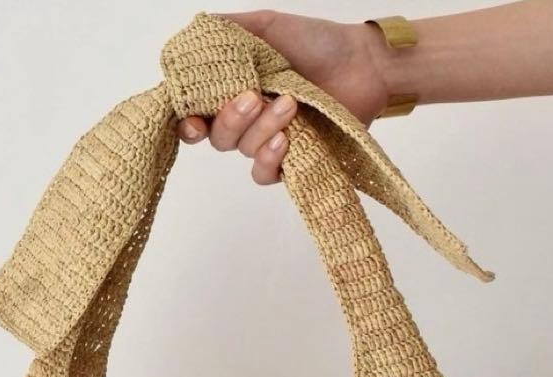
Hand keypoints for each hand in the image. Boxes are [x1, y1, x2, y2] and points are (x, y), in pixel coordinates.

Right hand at [178, 10, 388, 184]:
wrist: (364, 65)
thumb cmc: (319, 43)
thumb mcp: (269, 26)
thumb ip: (230, 31)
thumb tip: (196, 33)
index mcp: (236, 88)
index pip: (198, 114)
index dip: (188, 123)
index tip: (194, 121)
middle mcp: (249, 118)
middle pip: (218, 137)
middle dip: (231, 120)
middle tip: (253, 98)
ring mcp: (269, 141)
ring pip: (244, 151)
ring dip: (262, 128)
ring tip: (290, 104)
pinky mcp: (291, 162)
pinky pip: (264, 175)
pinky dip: (269, 160)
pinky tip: (286, 140)